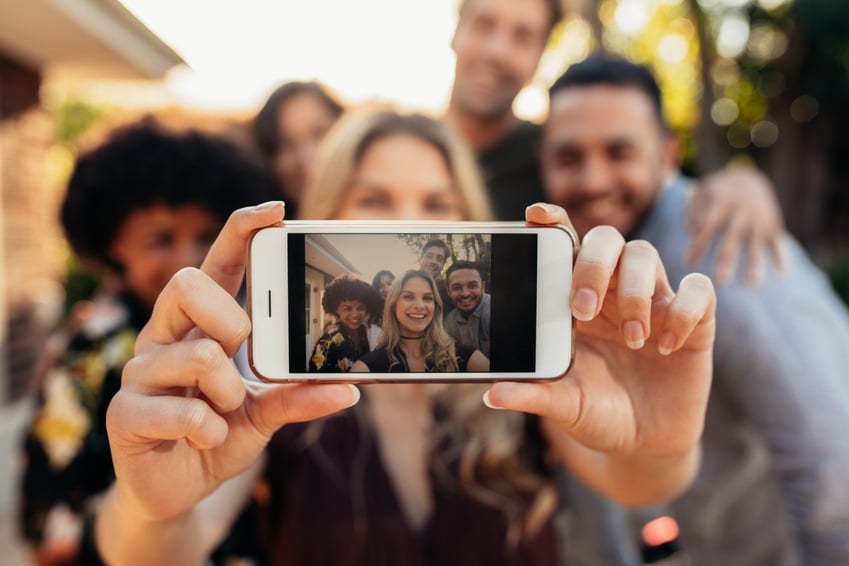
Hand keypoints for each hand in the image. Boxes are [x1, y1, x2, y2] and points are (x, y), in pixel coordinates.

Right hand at [106, 202, 358, 521]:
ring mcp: (140, 372)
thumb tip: (348, 388)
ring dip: (230, 393)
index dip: (241, 231)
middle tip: (242, 350)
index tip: (275, 210)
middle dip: (229, 316)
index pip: (217, 263)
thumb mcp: (267, 411)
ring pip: (196, 354)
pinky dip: (208, 431)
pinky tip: (206, 438)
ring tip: (227, 413)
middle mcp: (165, 336)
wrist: (180, 487)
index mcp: (199, 324)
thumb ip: (298, 393)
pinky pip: (180, 410)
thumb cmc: (221, 432)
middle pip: (188, 282)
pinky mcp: (124, 413)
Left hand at [486, 203, 714, 471]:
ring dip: (635, 292)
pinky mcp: (696, 320)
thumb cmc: (598, 413)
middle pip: (607, 239)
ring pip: (646, 254)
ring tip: (632, 340)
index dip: (554, 222)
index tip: (536, 215)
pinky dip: (684, 311)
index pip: (566, 244)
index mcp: (577, 300)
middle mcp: (615, 291)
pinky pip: (699, 289)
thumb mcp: (564, 405)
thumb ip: (533, 395)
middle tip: (582, 310)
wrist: (645, 443)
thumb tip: (491, 394)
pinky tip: (667, 345)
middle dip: (593, 265)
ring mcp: (656, 301)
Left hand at [685, 164, 785, 285]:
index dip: (699, 244)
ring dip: (755, 263)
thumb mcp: (701, 192)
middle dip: (728, 258)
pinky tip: (781, 276)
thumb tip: (692, 228)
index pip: (707, 226)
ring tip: (752, 284)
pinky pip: (777, 243)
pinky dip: (780, 258)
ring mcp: (759, 219)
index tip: (688, 264)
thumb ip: (691, 208)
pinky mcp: (773, 225)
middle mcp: (742, 211)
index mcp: (721, 202)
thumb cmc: (716, 193)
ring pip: (757, 243)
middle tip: (721, 280)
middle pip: (733, 237)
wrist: (750, 180)